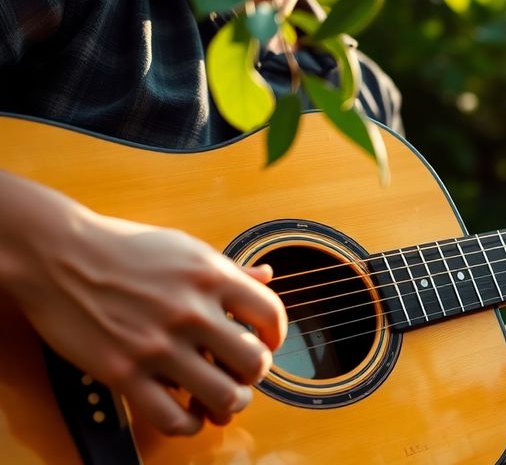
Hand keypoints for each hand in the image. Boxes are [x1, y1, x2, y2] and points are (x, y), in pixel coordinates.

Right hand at [0, 180, 285, 434]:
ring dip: (230, 404)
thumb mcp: (186, 248)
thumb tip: (266, 276)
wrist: (58, 254)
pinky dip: (189, 425)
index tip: (266, 342)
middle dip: (254, 375)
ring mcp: (158, 345)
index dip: (276, 335)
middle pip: (254, 363)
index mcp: (211, 276)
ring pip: (224, 397)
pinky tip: (188, 414)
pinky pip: (173, 419)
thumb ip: (229, 269)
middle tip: (241, 374)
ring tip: (222, 399)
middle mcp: (191, 311)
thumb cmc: (123, 248)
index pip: (272, 315)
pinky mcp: (124, 372)